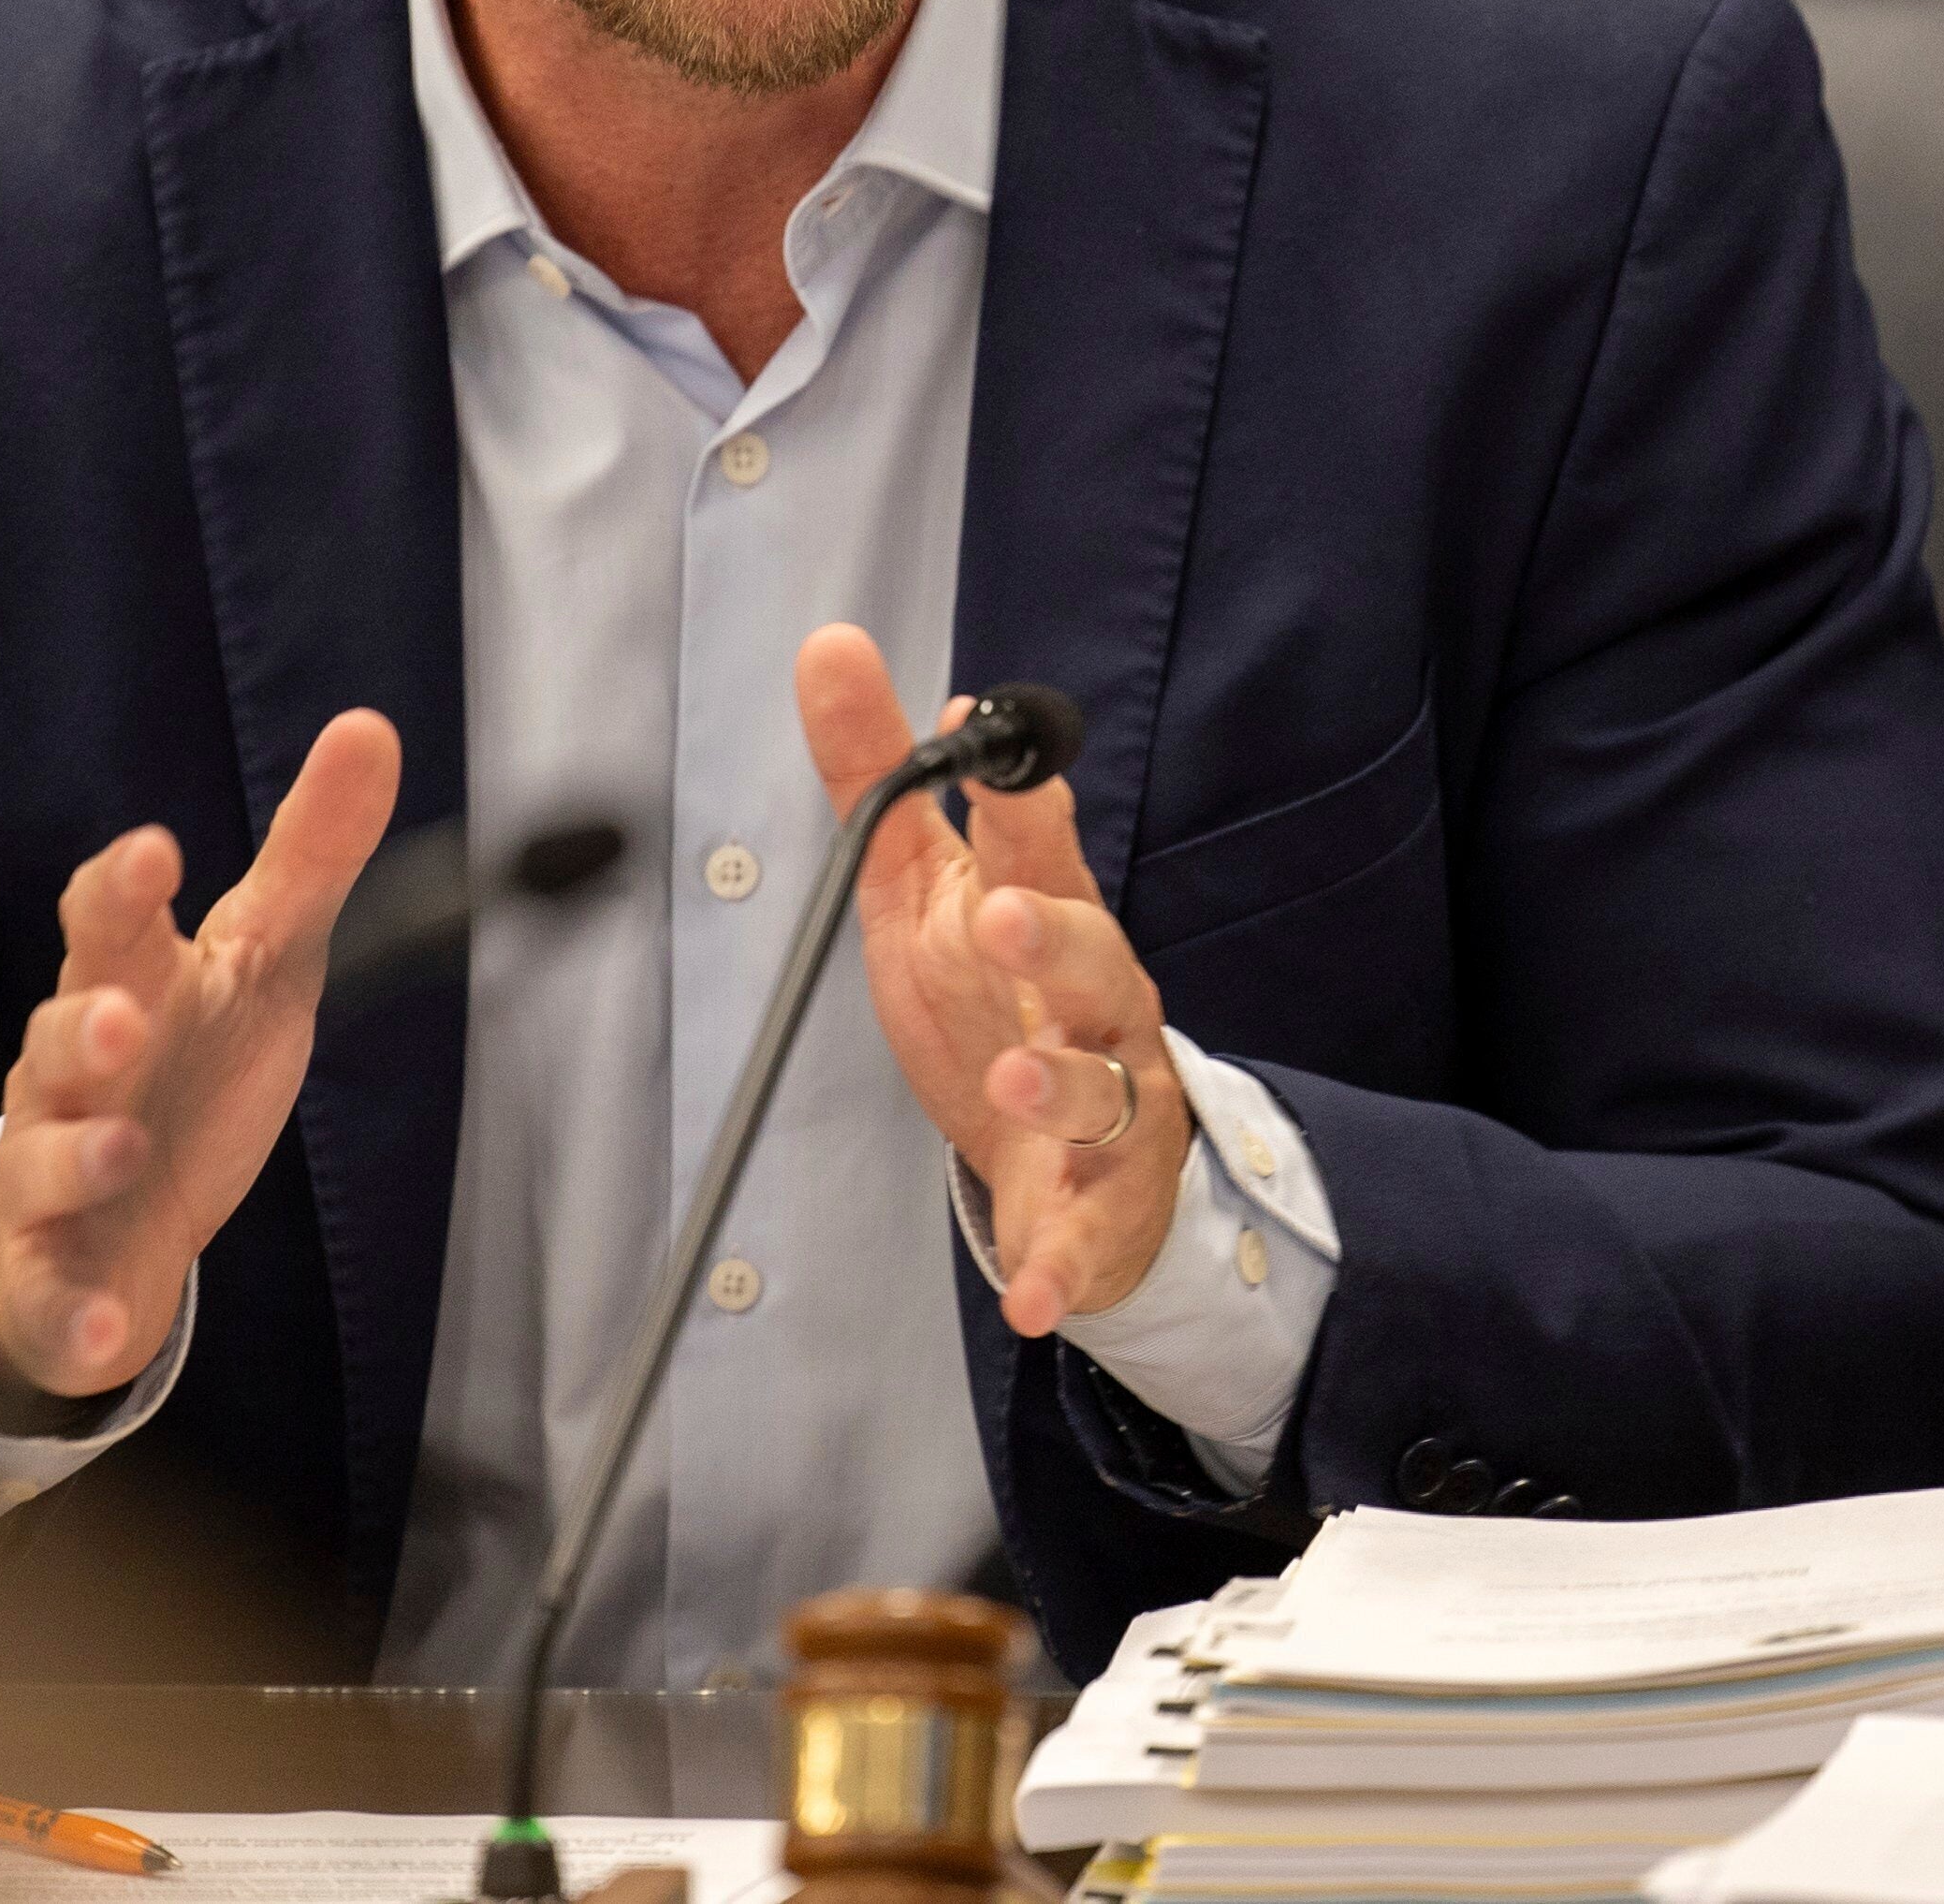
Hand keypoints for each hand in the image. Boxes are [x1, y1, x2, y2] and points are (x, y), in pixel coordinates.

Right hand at [0, 710, 398, 1400]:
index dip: (119, 889)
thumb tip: (370, 728)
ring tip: (127, 1151)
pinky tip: (109, 1335)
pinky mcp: (57, 1277)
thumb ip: (311, 854)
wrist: (123, 1220)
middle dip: (83, 1023)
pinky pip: (59, 1302)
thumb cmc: (189, 1068)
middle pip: (60, 1037)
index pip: (105, 925)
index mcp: (126, 986)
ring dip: (81, 1156)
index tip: (150, 852)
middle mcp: (75, 1077)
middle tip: (123, 1014)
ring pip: (45, 1162)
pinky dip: (81, 1321)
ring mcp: (55, 1177)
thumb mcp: (262, 959)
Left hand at [798, 624, 1182, 1335]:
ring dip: (1057, 1078)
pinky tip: (1032, 1295)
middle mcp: (1096, 1006)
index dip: (1018, 800)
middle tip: (993, 912)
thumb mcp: (918, 893)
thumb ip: (881, 782)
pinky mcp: (1102, 1208)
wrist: (1071, 1161)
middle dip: (1049, 933)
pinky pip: (1088, 1241)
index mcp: (1045, 922)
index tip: (987, 746)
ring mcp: (1109, 1108)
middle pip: (1095, 958)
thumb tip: (834, 649)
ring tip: (1007, 1070)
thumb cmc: (995, 1006)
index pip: (1039, 849)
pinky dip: (1062, 1267)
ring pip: (1102, 1087)